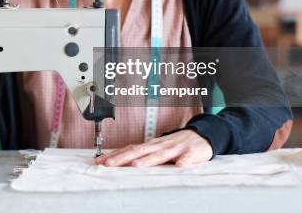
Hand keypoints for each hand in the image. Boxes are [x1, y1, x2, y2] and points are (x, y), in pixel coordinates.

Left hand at [95, 129, 212, 166]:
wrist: (201, 136)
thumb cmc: (176, 144)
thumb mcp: (156, 149)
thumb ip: (142, 155)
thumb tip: (123, 161)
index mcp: (151, 145)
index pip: (129, 149)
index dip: (114, 155)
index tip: (100, 161)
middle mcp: (160, 146)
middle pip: (139, 151)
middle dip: (123, 158)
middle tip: (108, 164)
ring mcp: (175, 148)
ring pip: (161, 154)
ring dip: (148, 160)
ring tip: (136, 165)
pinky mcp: (191, 153)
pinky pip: (187, 157)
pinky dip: (183, 161)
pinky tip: (179, 165)